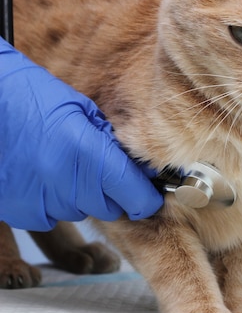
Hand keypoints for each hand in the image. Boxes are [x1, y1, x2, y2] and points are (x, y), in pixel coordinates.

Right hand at [0, 40, 162, 230]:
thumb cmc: (31, 96)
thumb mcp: (84, 112)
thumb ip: (116, 145)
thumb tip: (146, 171)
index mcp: (88, 155)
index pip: (136, 198)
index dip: (148, 198)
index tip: (151, 194)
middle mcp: (66, 185)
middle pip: (111, 209)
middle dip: (114, 193)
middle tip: (101, 168)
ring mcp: (41, 202)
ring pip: (82, 212)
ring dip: (82, 196)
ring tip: (64, 164)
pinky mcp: (19, 212)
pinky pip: (52, 216)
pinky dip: (54, 200)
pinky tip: (41, 174)